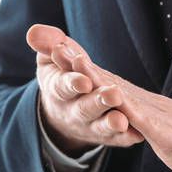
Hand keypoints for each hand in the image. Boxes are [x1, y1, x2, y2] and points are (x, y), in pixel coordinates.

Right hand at [26, 24, 144, 154]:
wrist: (65, 109)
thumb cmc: (61, 74)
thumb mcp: (50, 57)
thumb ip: (47, 43)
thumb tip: (33, 32)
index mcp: (58, 89)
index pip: (64, 86)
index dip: (73, 83)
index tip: (83, 80)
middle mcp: (74, 110)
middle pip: (85, 108)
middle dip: (98, 102)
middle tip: (113, 94)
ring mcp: (92, 124)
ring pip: (101, 126)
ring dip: (111, 123)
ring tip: (121, 120)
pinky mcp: (109, 135)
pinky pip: (118, 139)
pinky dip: (127, 137)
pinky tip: (138, 134)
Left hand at [39, 26, 171, 171]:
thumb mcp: (171, 136)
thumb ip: (152, 124)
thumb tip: (134, 116)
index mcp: (152, 110)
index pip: (114, 85)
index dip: (88, 69)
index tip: (64, 50)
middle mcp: (155, 110)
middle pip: (114, 84)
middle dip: (85, 67)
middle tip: (59, 46)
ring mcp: (165, 124)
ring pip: (126, 99)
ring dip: (101, 81)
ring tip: (76, 63)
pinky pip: (151, 127)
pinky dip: (131, 113)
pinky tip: (116, 101)